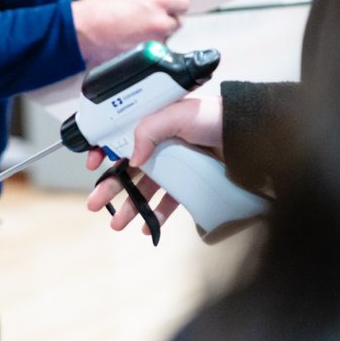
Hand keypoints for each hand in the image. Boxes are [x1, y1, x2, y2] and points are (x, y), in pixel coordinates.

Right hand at [70, 0, 189, 67]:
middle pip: (175, 24)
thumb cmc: (98, 10)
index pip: (183, 4)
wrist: (83, 31)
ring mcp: (155, 42)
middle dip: (163, 22)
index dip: (174, 6)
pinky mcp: (147, 57)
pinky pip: (152, 53)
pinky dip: (145, 49)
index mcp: (158, 1)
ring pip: (164, 40)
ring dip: (153, 37)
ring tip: (132, 33)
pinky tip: (129, 43)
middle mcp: (160, 22)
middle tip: (146, 22)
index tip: (171, 8)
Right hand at [83, 96, 222, 232]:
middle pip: (127, 168)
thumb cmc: (213, 116)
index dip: (102, 151)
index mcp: (151, 122)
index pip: (118, 136)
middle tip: (95, 204)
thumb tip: (132, 158)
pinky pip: (168, 201)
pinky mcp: (187, 180)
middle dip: (109, 187)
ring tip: (117, 223)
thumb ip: (148, 131)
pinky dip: (155, 214)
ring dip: (130, 206)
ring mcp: (172, 163)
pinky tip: (146, 226)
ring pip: (144, 188)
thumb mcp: (175, 114)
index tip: (92, 165)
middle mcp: (159, 143)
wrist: (246, 133)